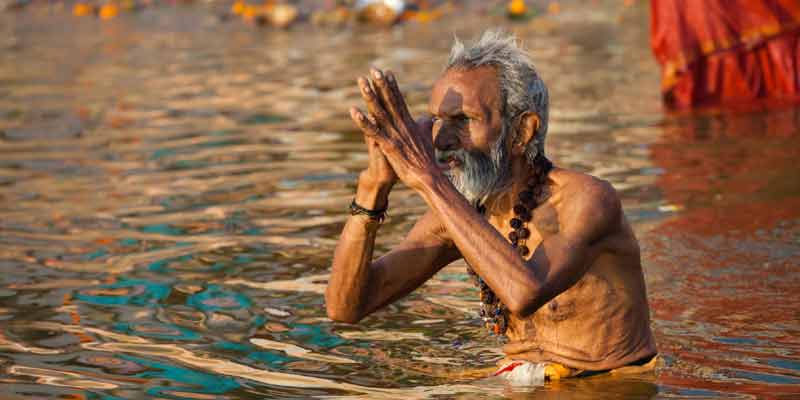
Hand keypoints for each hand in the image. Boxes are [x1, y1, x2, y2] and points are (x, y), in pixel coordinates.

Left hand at [349, 68, 438, 191]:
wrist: (429, 177)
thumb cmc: (428, 160)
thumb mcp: (428, 138)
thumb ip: (426, 126)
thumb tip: (431, 117)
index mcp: (409, 123)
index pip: (400, 100)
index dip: (392, 86)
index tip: (387, 72)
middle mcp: (402, 125)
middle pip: (389, 101)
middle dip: (381, 84)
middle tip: (373, 69)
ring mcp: (395, 135)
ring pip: (380, 112)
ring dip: (370, 96)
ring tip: (362, 83)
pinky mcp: (389, 146)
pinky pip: (373, 131)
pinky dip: (363, 121)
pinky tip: (354, 112)